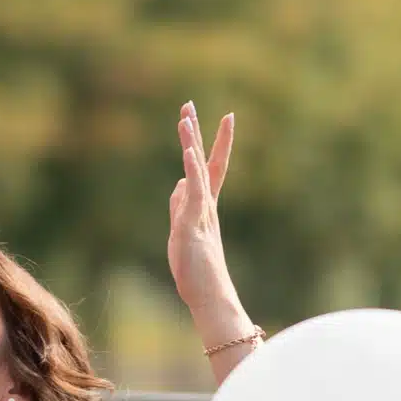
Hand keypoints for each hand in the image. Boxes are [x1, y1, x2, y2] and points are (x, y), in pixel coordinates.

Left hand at [168, 100, 250, 350]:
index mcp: (204, 207)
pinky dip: (192, 172)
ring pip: (198, 171)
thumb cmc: (197, 270)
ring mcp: (201, 213)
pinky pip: (195, 193)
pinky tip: (188, 153)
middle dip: (196, 132)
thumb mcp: (182, 231)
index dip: (213, 142)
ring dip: (191, 144)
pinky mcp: (194, 225)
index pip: (210, 167)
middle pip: (203, 160)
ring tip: (185, 118)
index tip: (221, 117)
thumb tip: (178, 183)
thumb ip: (181, 206)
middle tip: (188, 104)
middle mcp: (206, 205)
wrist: (210, 296)